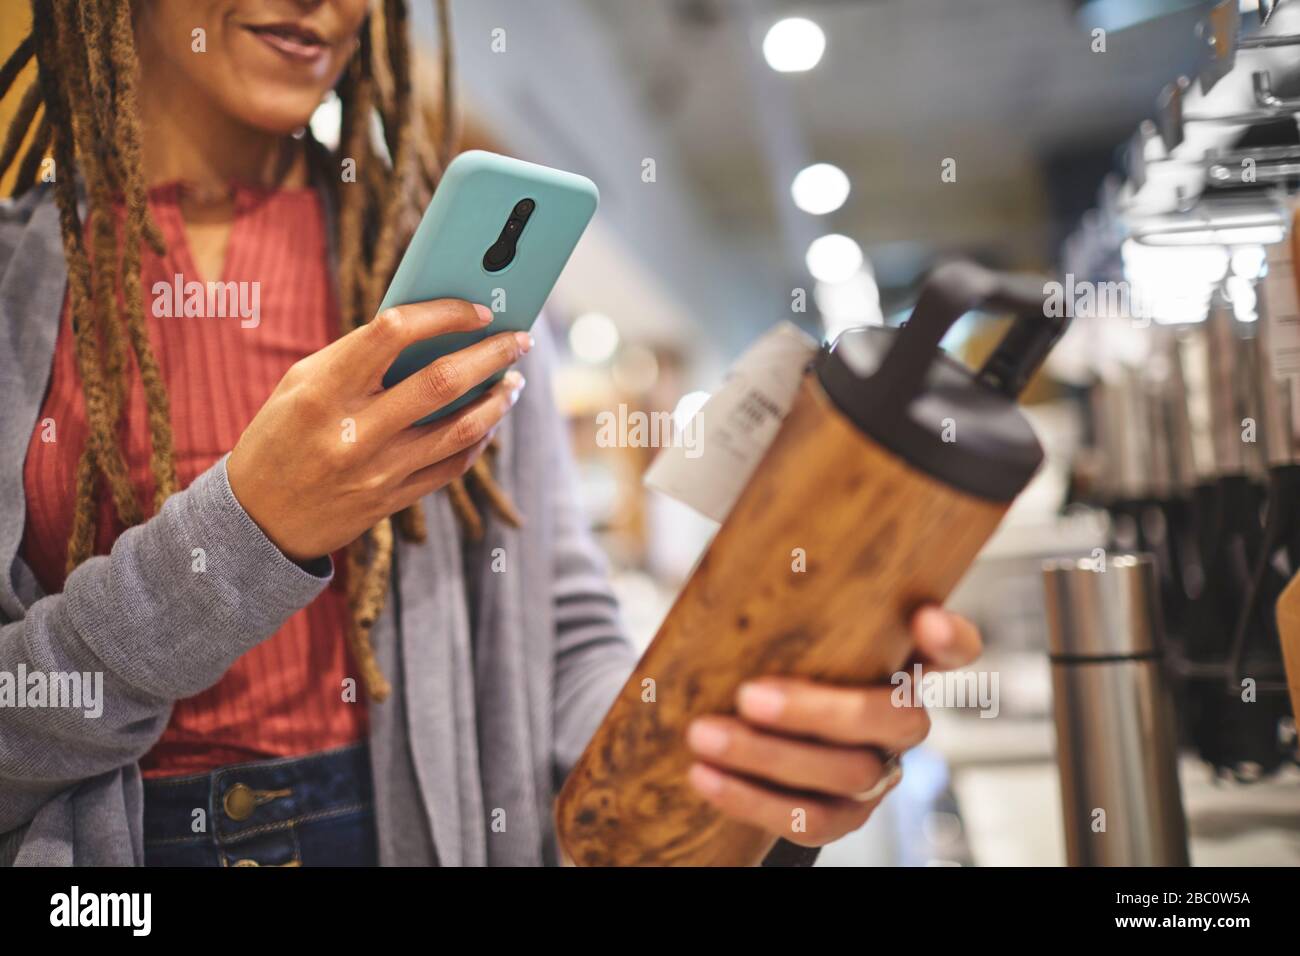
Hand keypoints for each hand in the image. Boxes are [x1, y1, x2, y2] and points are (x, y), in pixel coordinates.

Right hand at [227, 299, 528, 561]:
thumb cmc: (280, 436)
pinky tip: (489, 421)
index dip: (443, 314)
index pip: (392, 333)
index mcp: (322, 389)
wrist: (256, 520)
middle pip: (442, 381)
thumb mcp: (300, 385)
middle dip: (492, 355)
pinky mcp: (391, 501)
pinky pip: (452, 467)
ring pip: (461, 429)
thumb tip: (430, 329)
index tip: (476, 309)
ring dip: (498, 401)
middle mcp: (352, 430)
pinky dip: (478, 440)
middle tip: (519, 340)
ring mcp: (376, 471)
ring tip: (514, 382)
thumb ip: (357, 357)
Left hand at [685, 607, 981, 846]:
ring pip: (848, 772)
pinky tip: (705, 775)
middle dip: (817, 712)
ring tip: (704, 735)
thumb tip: (743, 559)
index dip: (951, 639)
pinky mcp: (845, 814)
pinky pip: (811, 819)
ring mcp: (878, 770)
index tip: (925, 620)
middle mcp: (900, 718)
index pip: (953, 647)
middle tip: (748, 697)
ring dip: (766, 756)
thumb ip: (785, 602)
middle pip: (894, 719)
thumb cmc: (769, 660)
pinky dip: (751, 799)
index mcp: (898, 660)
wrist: (741, 726)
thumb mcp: (781, 627)